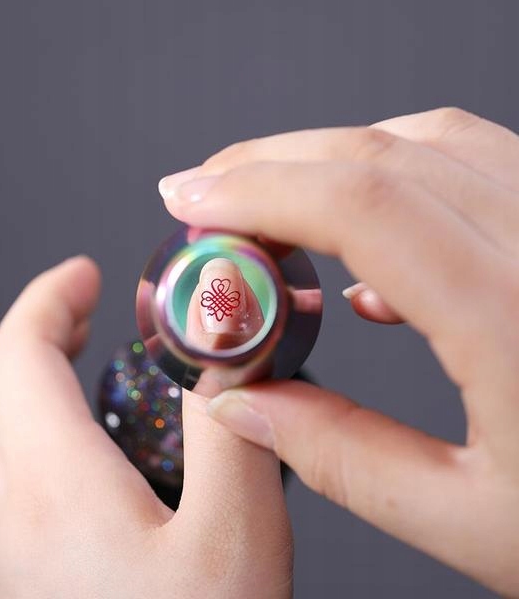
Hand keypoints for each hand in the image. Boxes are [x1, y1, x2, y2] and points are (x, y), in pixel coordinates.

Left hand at [0, 257, 291, 597]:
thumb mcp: (237, 538)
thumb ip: (229, 433)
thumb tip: (222, 358)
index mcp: (53, 494)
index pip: (19, 356)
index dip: (49, 299)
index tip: (83, 276)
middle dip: (32, 335)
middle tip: (83, 317)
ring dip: (14, 396)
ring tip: (69, 386)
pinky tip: (32, 480)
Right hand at [159, 107, 518, 595]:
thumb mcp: (475, 523)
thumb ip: (342, 458)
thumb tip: (243, 406)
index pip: (362, 209)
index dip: (258, 190)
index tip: (190, 199)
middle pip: (385, 154)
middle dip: (273, 162)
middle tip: (207, 189)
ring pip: (429, 143)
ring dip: (328, 161)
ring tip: (266, 206)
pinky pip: (475, 167)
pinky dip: (392, 184)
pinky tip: (365, 258)